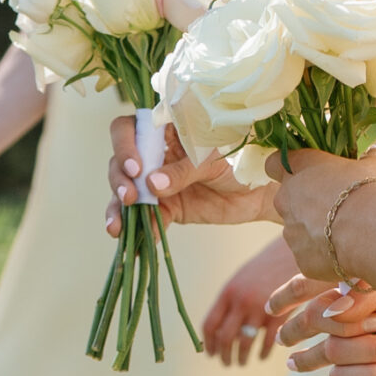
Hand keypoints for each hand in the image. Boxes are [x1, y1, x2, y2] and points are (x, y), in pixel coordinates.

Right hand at [105, 117, 277, 234]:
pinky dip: (141, 231)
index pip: (129, 129)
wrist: (259, 191)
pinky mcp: (168, 208)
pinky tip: (135, 246)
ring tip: (116, 228)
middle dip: (119, 180)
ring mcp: (158, 182)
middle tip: (129, 198)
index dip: (124, 146)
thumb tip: (152, 185)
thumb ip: (182, 171)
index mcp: (164, 129)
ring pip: (128, 193)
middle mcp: (155, 154)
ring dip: (119, 210)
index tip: (136, 169)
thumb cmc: (240, 160)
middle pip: (121, 163)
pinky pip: (148, 219)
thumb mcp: (211, 160)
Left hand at [201, 237, 299, 363]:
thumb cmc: (266, 268)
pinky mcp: (279, 315)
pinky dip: (262, 353)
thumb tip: (223, 333)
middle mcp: (241, 301)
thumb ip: (231, 303)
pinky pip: (266, 343)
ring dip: (241, 358)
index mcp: (228, 292)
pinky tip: (262, 356)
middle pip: (225, 338)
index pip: (209, 324)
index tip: (210, 353)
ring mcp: (260, 309)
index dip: (208, 343)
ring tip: (242, 363)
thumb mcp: (242, 280)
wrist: (294, 254)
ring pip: (244, 344)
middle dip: (223, 355)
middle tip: (226, 363)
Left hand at [267, 146, 375, 283]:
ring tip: (342, 235)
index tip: (303, 175)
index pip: (274, 163)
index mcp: (300, 167)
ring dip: (313, 232)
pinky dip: (322, 256)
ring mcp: (290, 231)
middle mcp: (286, 198)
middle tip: (332, 209)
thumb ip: (369, 159)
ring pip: (296, 231)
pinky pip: (308, 256)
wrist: (373, 234)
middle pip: (286, 200)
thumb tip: (373, 153)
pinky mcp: (300, 259)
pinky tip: (343, 254)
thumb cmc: (373, 192)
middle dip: (303, 205)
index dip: (286, 169)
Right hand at [275, 273, 375, 375]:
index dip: (291, 296)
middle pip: (324, 343)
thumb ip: (368, 296)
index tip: (280, 304)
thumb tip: (332, 312)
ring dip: (373, 368)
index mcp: (356, 303)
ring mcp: (359, 372)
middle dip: (359, 341)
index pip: (309, 297)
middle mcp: (352, 337)